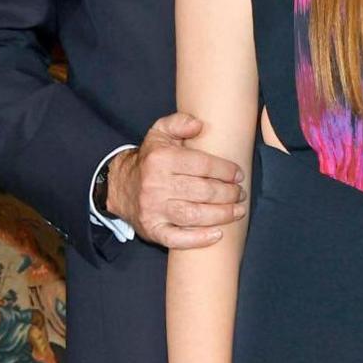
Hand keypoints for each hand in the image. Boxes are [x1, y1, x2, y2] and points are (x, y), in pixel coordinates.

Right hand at [109, 112, 245, 249]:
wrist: (121, 187)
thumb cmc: (150, 159)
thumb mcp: (160, 133)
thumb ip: (179, 123)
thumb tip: (199, 125)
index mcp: (161, 159)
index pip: (202, 165)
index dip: (225, 170)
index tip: (238, 175)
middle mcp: (155, 185)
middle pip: (202, 191)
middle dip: (228, 193)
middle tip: (240, 194)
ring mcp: (153, 209)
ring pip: (194, 215)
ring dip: (221, 215)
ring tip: (238, 211)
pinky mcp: (152, 230)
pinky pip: (177, 239)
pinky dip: (198, 239)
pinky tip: (217, 235)